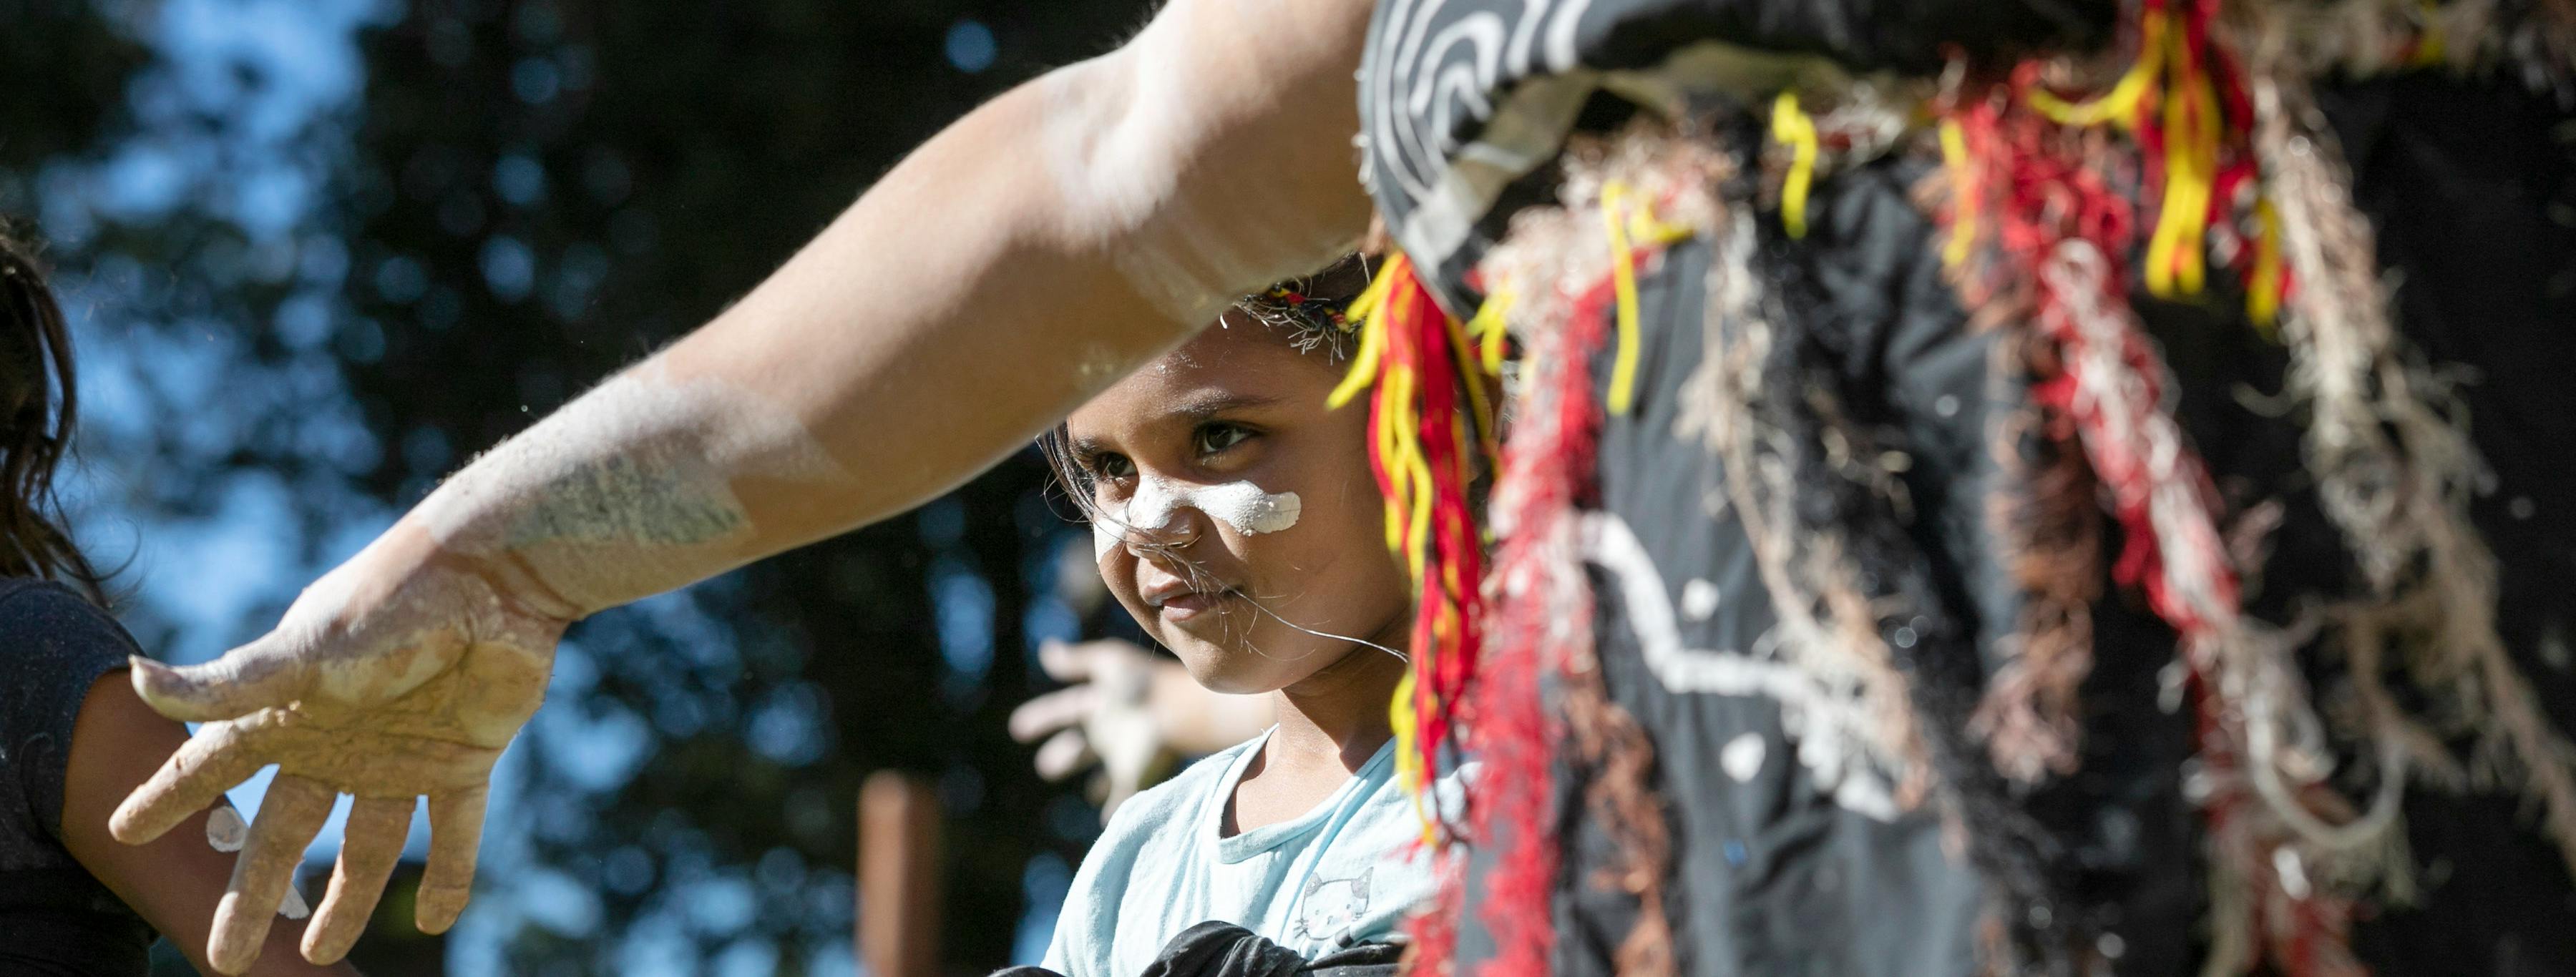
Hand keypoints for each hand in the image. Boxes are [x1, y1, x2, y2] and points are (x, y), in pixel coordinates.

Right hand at [109, 528, 565, 972]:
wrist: (494, 580)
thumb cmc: (390, 606)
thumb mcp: (304, 653)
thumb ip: (230, 686)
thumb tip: (138, 680)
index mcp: (288, 712)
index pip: (210, 767)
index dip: (168, 798)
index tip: (123, 831)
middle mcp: (338, 741)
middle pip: (284, 834)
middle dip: (252, 893)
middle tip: (225, 958)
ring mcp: (401, 754)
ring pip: (368, 846)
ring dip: (347, 901)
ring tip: (320, 955)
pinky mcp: (464, 758)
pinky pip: (455, 831)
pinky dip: (450, 876)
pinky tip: (437, 919)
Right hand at [1009, 639, 1274, 815]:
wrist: (1176, 709)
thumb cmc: (1143, 682)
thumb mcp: (1108, 663)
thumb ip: (1077, 661)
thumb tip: (1046, 651)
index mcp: (1100, 702)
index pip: (1064, 709)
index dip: (1041, 718)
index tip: (1017, 727)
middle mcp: (1110, 730)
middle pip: (1080, 746)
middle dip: (1063, 756)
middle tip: (1045, 766)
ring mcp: (1122, 755)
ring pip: (1103, 774)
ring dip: (1097, 784)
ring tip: (1093, 793)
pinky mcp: (1133, 774)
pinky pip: (1122, 796)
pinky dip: (1114, 810)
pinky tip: (1109, 822)